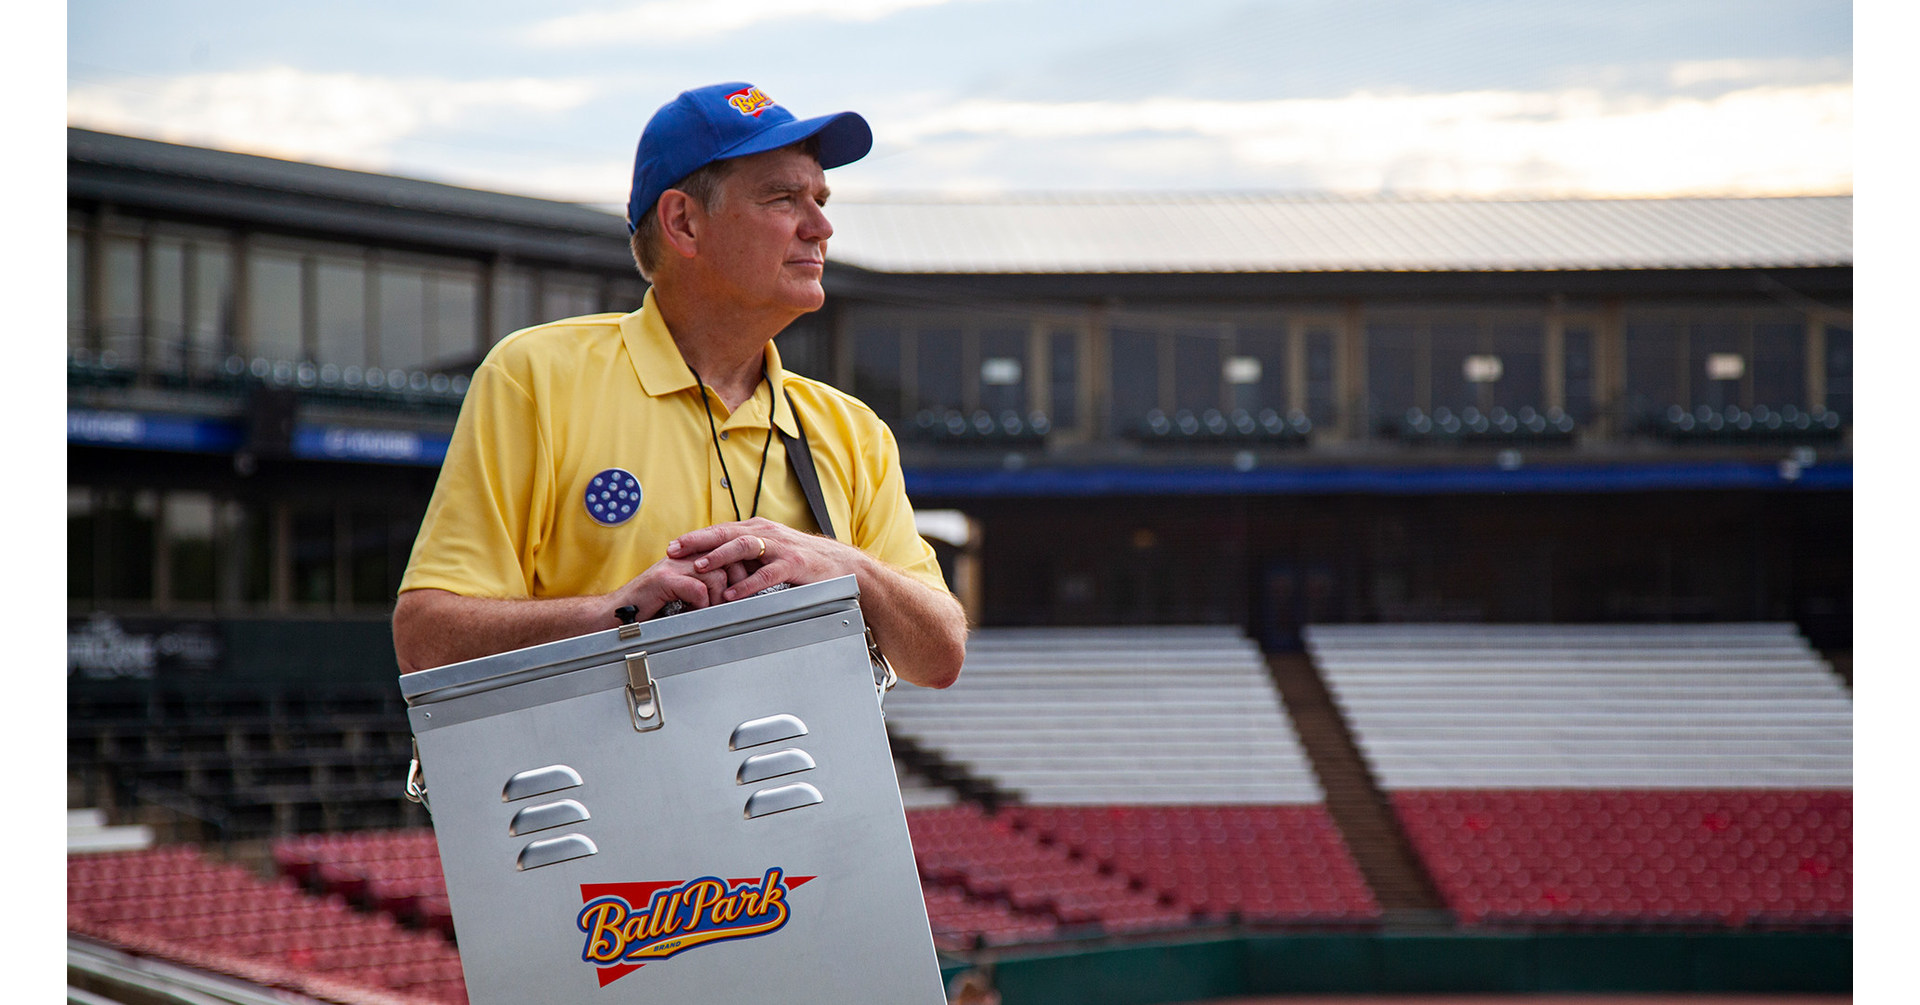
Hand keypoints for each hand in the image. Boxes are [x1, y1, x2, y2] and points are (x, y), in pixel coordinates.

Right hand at [610, 549, 754, 619]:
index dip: (738, 573)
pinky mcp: (662, 581)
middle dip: (735, 585)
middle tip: (730, 604)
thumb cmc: (645, 607)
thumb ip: (700, 587)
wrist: (613, 614)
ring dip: (719, 598)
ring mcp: (671, 567)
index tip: (741, 592)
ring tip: (711, 611)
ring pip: (716, 574)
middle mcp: (681, 558)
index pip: (725, 554)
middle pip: (726, 561)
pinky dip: (702, 603)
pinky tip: (694, 611)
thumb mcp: (679, 593)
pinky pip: (697, 588)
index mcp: (687, 557)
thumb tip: (728, 597)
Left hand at [666, 517, 864, 602]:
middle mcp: (768, 534)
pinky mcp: (794, 564)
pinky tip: (733, 594)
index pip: (721, 530)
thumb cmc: (804, 561)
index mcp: (759, 529)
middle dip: (698, 542)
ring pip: (744, 547)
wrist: (843, 566)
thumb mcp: (772, 552)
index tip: (673, 546)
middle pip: (727, 533)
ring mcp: (781, 548)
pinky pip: (767, 573)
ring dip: (719, 557)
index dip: (695, 537)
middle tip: (675, 551)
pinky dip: (747, 584)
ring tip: (700, 567)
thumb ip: (748, 555)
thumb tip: (716, 564)